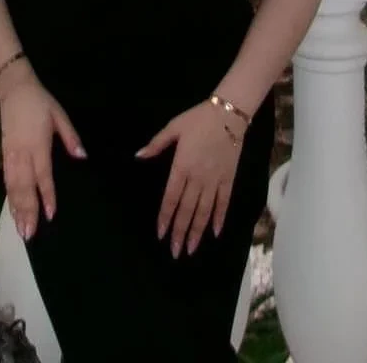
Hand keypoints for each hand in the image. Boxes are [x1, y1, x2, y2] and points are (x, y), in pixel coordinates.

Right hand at [0, 68, 84, 240]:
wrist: (13, 89)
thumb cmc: (40, 102)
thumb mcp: (60, 114)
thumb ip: (70, 137)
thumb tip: (82, 157)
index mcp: (38, 144)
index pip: (43, 175)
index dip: (47, 195)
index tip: (51, 214)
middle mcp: (22, 153)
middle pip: (24, 187)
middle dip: (27, 211)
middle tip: (30, 234)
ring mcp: (11, 155)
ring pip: (13, 187)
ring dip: (16, 209)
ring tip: (21, 229)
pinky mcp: (4, 154)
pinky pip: (6, 180)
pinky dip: (9, 198)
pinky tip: (12, 210)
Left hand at [136, 100, 243, 256]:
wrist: (229, 114)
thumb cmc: (198, 119)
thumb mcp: (174, 127)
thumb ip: (156, 144)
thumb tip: (138, 156)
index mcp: (181, 166)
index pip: (171, 198)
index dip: (165, 217)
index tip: (161, 235)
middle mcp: (197, 178)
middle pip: (187, 210)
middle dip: (180, 232)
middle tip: (175, 252)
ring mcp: (214, 180)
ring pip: (204, 211)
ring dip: (197, 231)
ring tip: (191, 249)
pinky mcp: (228, 179)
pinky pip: (223, 202)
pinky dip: (219, 218)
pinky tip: (215, 233)